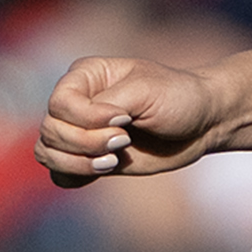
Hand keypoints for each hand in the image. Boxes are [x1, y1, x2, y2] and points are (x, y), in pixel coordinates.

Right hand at [35, 53, 219, 185]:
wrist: (203, 122)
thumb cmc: (178, 96)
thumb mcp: (145, 90)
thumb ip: (108, 103)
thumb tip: (85, 126)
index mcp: (85, 76)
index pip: (59, 103)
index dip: (86, 118)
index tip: (124, 120)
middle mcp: (76, 103)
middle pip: (50, 130)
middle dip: (86, 142)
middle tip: (124, 141)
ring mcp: (81, 132)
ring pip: (48, 152)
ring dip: (78, 162)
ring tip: (113, 160)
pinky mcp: (90, 157)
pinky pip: (60, 173)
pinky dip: (74, 175)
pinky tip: (105, 169)